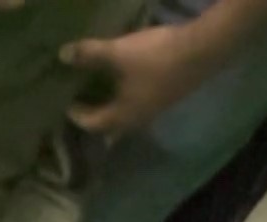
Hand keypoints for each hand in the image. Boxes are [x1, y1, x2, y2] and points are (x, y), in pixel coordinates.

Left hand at [61, 26, 206, 134]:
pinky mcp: (170, 96)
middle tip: (82, 102)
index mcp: (124, 116)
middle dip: (96, 116)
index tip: (66, 104)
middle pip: (111, 126)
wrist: (204, 50)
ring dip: (113, 107)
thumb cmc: (156, 57)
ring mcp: (157, 109)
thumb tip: (62, 55)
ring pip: (128, 116)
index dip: (77, 115)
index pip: (93, 124)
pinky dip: (127, 98)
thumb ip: (90, 55)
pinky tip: (127, 82)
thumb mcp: (118, 53)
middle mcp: (140, 120)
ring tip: (101, 91)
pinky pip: (141, 104)